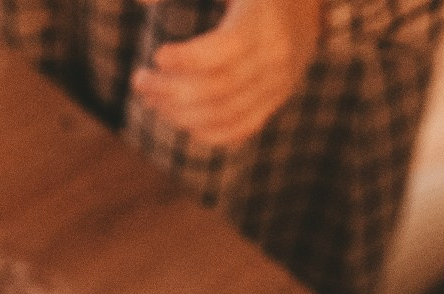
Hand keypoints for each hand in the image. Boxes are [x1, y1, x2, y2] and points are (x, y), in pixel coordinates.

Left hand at [133, 0, 322, 146]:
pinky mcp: (274, 100)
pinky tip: (179, 118)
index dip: (188, 58)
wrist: (303, 4)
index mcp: (262, 19)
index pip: (227, 50)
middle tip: (140, 80)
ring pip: (225, 114)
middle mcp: (274, 55)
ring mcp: (277, 83)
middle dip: (171, 90)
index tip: (158, 55)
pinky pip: (240, 128)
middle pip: (219, 88)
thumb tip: (141, 3)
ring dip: (180, 114)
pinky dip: (205, 131)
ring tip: (151, 99)